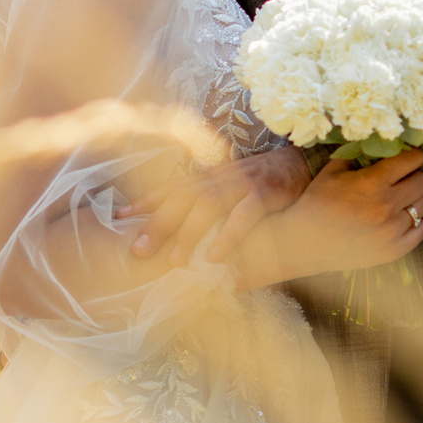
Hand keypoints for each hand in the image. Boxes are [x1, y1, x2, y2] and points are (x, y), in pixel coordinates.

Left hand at [125, 145, 311, 264]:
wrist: (304, 161)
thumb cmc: (263, 182)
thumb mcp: (231, 189)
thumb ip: (208, 205)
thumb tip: (183, 237)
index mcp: (209, 177)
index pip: (171, 187)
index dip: (145, 200)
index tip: (118, 217)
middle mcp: (220, 177)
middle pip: (182, 199)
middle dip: (158, 224)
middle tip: (139, 251)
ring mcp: (242, 183)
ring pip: (209, 206)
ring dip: (190, 234)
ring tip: (175, 261)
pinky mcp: (266, 192)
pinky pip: (245, 214)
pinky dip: (229, 234)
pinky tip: (217, 256)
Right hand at [234, 149, 422, 290]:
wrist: (304, 243)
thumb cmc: (315, 204)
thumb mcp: (331, 172)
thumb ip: (356, 157)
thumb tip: (376, 147)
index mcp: (372, 182)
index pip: (411, 160)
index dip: (413, 156)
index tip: (409, 157)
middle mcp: (386, 205)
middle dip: (415, 176)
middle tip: (404, 179)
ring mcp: (392, 230)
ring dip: (415, 200)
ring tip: (401, 200)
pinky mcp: (394, 250)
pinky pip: (422, 231)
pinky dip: (417, 223)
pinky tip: (403, 220)